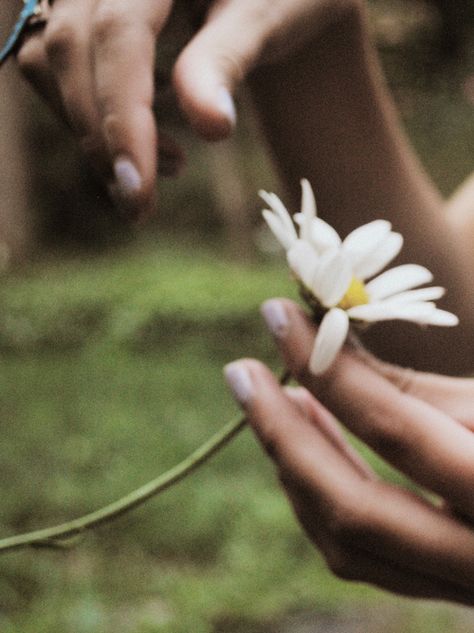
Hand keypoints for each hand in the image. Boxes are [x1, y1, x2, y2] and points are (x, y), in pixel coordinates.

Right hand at [15, 0, 360, 219]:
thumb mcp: (265, 18)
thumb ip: (226, 62)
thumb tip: (211, 129)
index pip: (118, 35)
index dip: (123, 117)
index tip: (139, 189)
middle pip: (69, 50)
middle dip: (100, 138)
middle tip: (141, 207)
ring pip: (50, 59)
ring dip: (92, 128)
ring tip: (168, 166)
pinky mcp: (84, 13)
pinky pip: (57, 62)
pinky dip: (91, 111)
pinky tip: (146, 138)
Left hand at [224, 298, 473, 603]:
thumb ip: (408, 388)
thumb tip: (318, 352)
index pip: (397, 427)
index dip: (328, 367)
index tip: (277, 316)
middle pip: (353, 509)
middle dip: (282, 434)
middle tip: (241, 372)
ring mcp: (461, 587)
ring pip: (347, 543)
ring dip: (297, 465)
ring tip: (275, 400)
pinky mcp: (441, 588)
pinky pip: (362, 554)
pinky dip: (321, 496)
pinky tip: (310, 442)